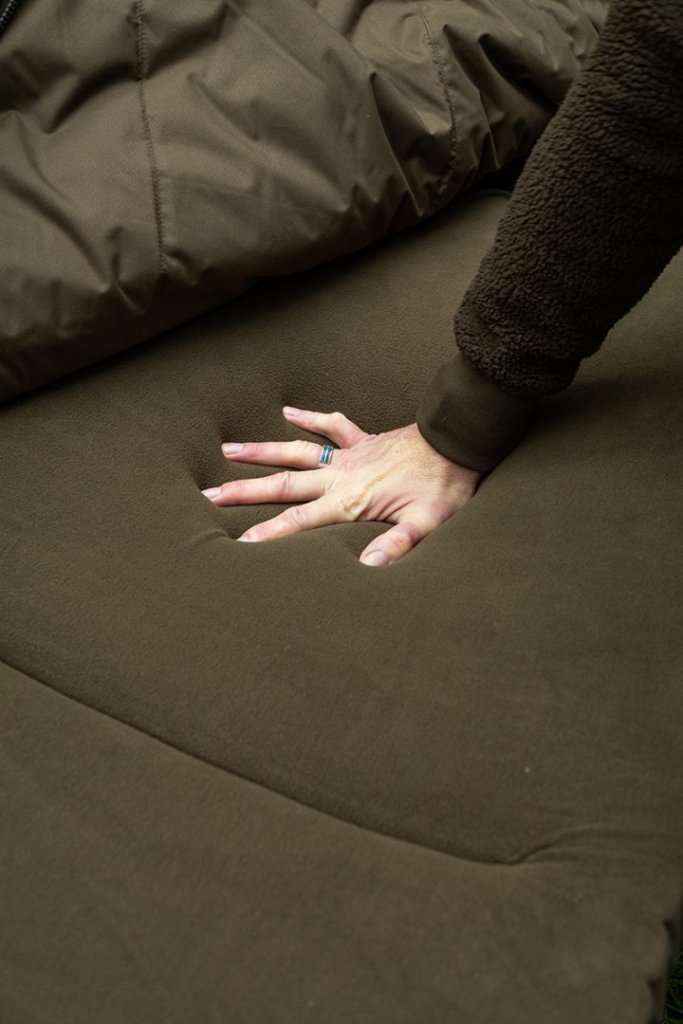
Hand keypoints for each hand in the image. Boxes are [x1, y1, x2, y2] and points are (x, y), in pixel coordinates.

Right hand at [201, 406, 481, 565]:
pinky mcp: (362, 440)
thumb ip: (396, 545)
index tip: (239, 543)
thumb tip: (367, 566)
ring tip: (226, 450)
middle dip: (245, 492)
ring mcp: (349, 455)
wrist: (460, 441)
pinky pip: (331, 426)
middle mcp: (341, 475)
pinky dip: (308, 418)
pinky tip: (287, 411)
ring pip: (296, 452)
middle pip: (284, 484)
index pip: (301, 522)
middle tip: (208, 495)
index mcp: (350, 500)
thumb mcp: (426, 523)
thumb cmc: (445, 486)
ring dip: (261, 452)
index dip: (270, 533)